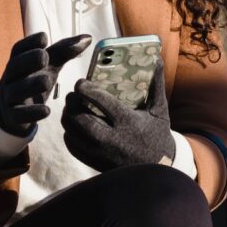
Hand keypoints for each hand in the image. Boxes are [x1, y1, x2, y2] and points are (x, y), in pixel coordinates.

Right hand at [0, 31, 91, 137]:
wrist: (12, 112)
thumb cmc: (34, 81)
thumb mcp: (49, 66)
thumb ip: (65, 52)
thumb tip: (89, 38)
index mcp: (18, 62)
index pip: (18, 49)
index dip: (29, 42)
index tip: (44, 38)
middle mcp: (10, 78)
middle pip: (14, 66)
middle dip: (28, 60)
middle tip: (44, 57)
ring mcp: (9, 97)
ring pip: (15, 90)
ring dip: (31, 85)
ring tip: (46, 82)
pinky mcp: (13, 117)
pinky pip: (19, 114)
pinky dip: (32, 113)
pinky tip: (47, 111)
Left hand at [61, 58, 175, 170]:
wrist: (157, 168)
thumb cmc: (157, 134)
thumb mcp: (159, 110)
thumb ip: (155, 84)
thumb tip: (156, 58)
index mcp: (128, 122)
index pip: (101, 102)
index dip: (86, 89)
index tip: (80, 82)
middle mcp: (112, 139)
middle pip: (81, 119)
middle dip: (72, 104)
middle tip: (72, 94)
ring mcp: (101, 153)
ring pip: (73, 133)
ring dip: (67, 118)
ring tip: (70, 107)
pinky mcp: (95, 162)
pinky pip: (73, 147)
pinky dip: (69, 134)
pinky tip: (73, 125)